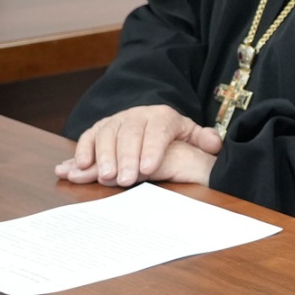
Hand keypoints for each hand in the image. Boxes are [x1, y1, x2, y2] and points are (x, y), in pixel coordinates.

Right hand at [54, 104, 221, 187]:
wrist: (151, 122)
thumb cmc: (173, 136)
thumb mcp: (191, 135)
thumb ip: (203, 139)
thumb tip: (215, 144)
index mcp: (164, 117)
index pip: (158, 131)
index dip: (152, 149)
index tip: (148, 169)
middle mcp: (138, 115)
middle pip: (130, 134)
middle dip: (127, 157)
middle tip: (124, 179)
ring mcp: (117, 120)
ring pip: (107, 134)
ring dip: (103, 156)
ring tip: (104, 176)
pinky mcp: (99, 128)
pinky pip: (88, 136)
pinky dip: (82, 151)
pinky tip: (79, 167)